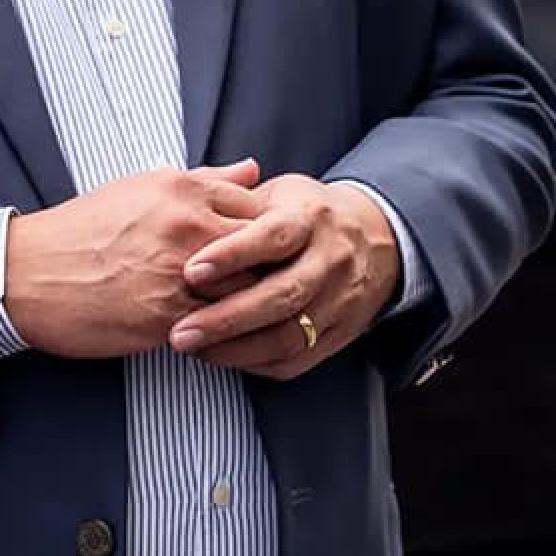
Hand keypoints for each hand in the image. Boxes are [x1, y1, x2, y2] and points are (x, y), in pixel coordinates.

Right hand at [4, 159, 264, 360]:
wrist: (30, 273)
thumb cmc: (81, 231)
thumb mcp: (142, 188)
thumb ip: (204, 180)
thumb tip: (251, 168)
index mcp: (181, 188)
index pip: (258, 209)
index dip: (268, 235)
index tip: (267, 250)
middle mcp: (186, 224)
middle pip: (263, 251)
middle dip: (270, 270)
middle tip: (270, 285)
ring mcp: (180, 271)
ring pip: (248, 292)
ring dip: (252, 305)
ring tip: (250, 313)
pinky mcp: (170, 315)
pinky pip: (220, 327)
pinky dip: (227, 332)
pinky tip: (221, 333)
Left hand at [167, 174, 400, 379]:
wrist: (374, 235)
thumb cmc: (305, 212)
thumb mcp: (276, 193)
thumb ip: (235, 203)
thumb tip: (185, 211)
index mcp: (310, 218)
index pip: (273, 237)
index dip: (232, 255)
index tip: (191, 271)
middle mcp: (330, 260)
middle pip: (282, 295)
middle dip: (226, 318)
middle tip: (181, 330)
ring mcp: (340, 300)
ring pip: (290, 335)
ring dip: (237, 348)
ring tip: (194, 347)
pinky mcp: (341, 333)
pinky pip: (299, 358)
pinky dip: (257, 362)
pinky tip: (223, 356)